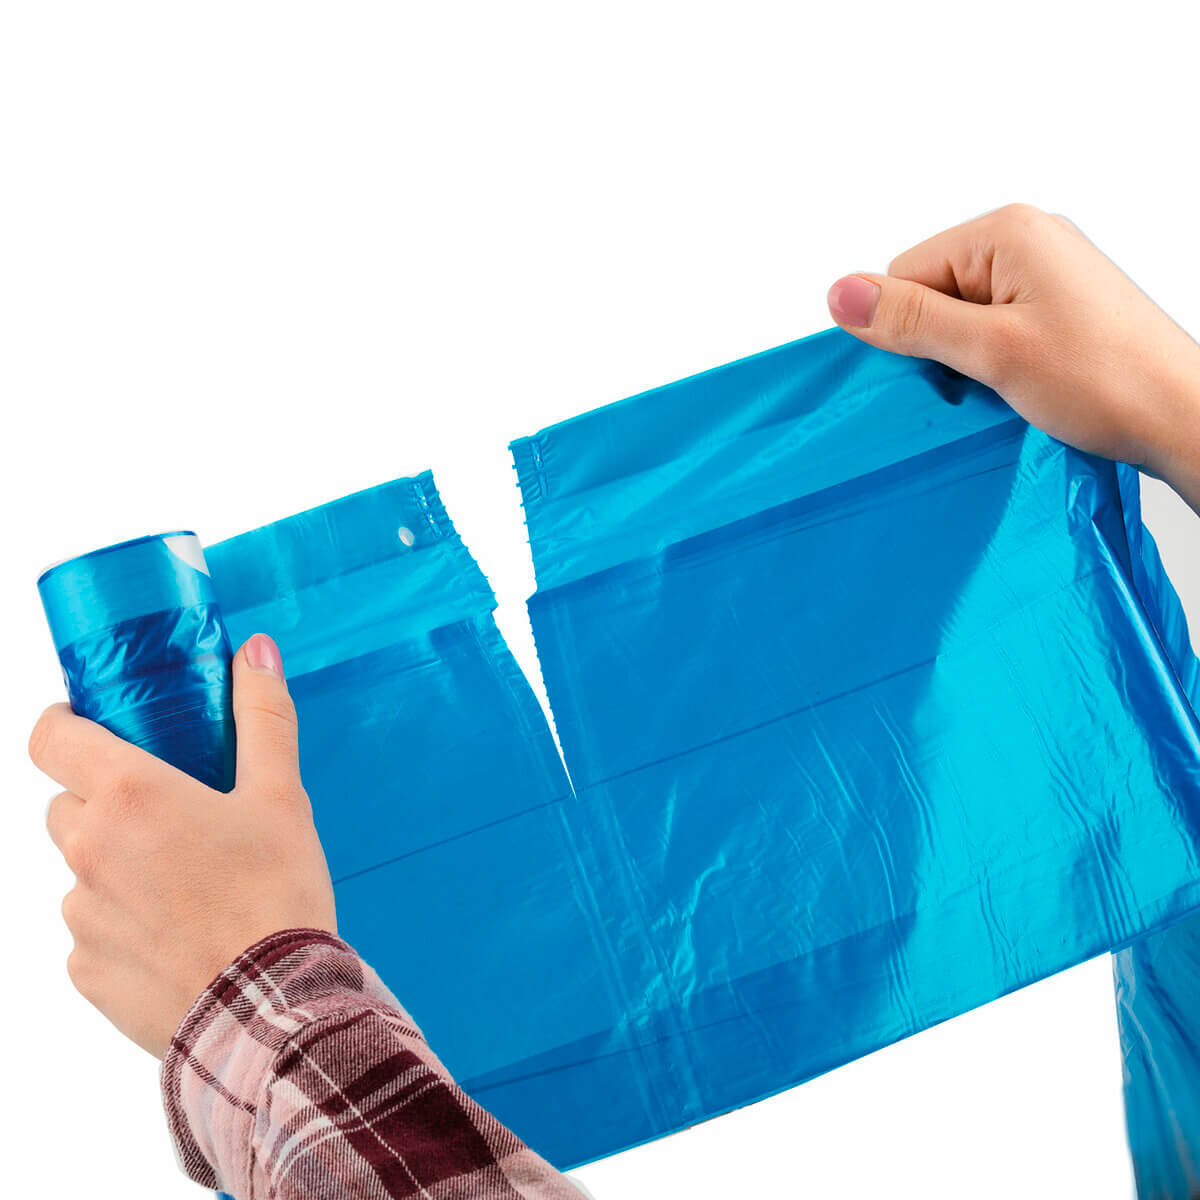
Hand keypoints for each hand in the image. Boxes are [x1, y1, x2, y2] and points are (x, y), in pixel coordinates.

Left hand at [30, 633, 335, 1057]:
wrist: (270, 1010)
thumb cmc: (275, 895)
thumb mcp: (282, 796)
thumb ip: (262, 718)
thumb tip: (253, 650)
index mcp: (129, 795)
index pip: (49, 737)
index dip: (63, 723)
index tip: (92, 725)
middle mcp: (87, 850)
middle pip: (66, 803)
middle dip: (104, 798)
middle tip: (170, 810)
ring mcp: (80, 915)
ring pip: (80, 870)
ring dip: (116, 864)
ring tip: (187, 883)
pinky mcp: (85, 971)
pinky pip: (91, 931)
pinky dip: (123, 923)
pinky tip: (178, 933)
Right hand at [826, 203, 1199, 510]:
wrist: (1181, 415)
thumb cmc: (1102, 381)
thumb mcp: (990, 352)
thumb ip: (911, 321)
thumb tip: (837, 293)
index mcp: (1007, 230)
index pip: (905, 273)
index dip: (909, 330)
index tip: (949, 368)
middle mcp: (1027, 237)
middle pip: (931, 291)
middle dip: (940, 344)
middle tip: (985, 379)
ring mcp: (1047, 269)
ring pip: (961, 313)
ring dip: (968, 356)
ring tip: (1011, 383)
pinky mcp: (1060, 301)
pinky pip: (994, 323)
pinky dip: (994, 359)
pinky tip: (1023, 381)